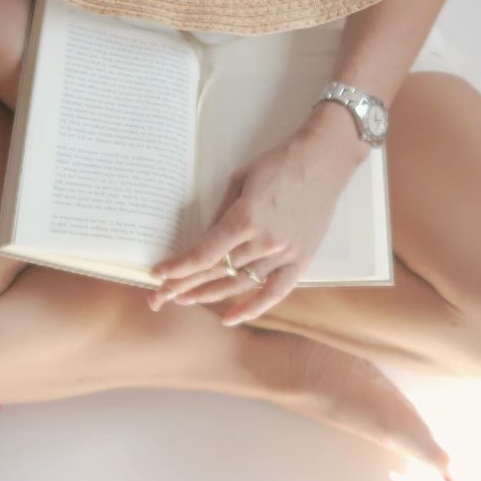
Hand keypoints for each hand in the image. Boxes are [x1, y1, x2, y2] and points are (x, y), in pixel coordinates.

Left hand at [147, 108, 366, 325]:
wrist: (322, 161)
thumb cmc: (278, 163)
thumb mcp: (240, 180)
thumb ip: (221, 213)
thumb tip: (202, 240)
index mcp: (245, 218)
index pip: (204, 253)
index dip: (178, 267)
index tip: (158, 274)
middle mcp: (264, 241)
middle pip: (217, 272)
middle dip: (184, 285)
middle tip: (159, 296)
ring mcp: (284, 254)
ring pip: (240, 284)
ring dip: (209, 294)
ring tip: (184, 299)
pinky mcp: (301, 261)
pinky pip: (274, 293)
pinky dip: (251, 309)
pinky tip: (229, 319)